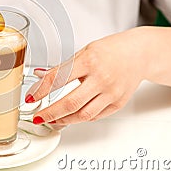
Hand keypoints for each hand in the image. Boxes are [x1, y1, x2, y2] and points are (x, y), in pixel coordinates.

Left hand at [25, 28, 147, 128]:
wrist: (139, 54)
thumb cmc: (111, 50)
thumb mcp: (84, 51)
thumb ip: (63, 67)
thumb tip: (40, 75)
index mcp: (89, 61)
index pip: (59, 79)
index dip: (41, 90)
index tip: (31, 98)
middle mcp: (101, 78)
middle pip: (71, 103)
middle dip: (50, 113)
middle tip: (38, 117)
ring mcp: (111, 93)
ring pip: (83, 114)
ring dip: (64, 120)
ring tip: (52, 119)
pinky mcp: (118, 103)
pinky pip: (95, 116)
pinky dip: (80, 118)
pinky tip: (71, 116)